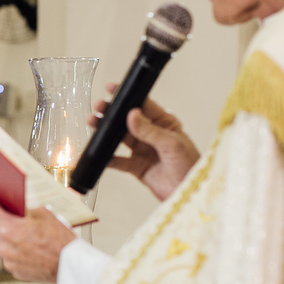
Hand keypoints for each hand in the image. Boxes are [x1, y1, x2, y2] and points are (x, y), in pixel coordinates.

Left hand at [0, 186, 76, 282]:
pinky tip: (27, 243)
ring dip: (4, 233)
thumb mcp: (44, 213)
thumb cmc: (62, 240)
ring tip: (20, 228)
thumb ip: (25, 208)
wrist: (72, 266)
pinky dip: (13, 247)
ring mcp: (8, 261)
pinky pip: (8, 255)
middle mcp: (4, 247)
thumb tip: (17, 205)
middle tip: (4, 210)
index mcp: (8, 229)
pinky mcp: (15, 271)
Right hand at [90, 83, 199, 200]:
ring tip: (93, 124)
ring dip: (105, 132)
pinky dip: (107, 157)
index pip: (143, 105)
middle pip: (127, 120)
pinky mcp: (136, 166)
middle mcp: (151, 134)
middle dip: (111, 113)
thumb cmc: (191, 166)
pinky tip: (98, 152)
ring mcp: (142, 150)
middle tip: (99, 108)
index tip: (113, 90)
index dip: (128, 96)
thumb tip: (132, 115)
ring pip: (119, 137)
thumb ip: (150, 131)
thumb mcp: (172, 144)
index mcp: (164, 123)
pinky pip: (118, 160)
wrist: (189, 193)